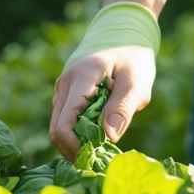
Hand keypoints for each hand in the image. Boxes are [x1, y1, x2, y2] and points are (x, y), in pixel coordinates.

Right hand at [49, 46, 156, 160]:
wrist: (124, 36)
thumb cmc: (133, 59)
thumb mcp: (136, 82)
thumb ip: (122, 108)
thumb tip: (109, 137)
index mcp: (81, 78)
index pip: (64, 124)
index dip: (77, 147)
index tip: (99, 154)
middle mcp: (65, 84)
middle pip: (57, 130)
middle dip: (76, 149)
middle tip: (102, 157)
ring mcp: (63, 89)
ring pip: (59, 127)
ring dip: (78, 141)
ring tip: (104, 145)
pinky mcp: (66, 95)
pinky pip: (66, 120)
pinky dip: (79, 132)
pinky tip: (99, 134)